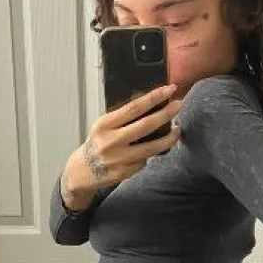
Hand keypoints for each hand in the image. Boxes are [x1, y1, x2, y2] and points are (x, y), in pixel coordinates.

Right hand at [61, 84, 182, 208]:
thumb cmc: (98, 143)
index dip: (154, 98)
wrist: (83, 170)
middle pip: (145, 126)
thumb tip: (152, 106)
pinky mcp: (124, 173)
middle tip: (179, 105)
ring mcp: (118, 159)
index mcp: (104, 125)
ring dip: (168, 138)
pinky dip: (149, 155)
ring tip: (177, 130)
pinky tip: (150, 151)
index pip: (133, 108)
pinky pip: (144, 161)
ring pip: (151, 148)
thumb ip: (123, 119)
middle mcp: (110, 142)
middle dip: (166, 114)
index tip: (169, 89)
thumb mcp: (104, 126)